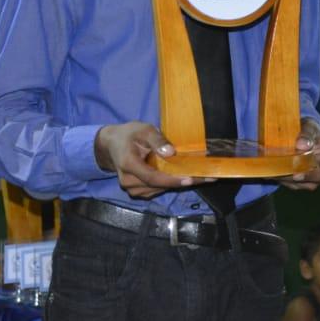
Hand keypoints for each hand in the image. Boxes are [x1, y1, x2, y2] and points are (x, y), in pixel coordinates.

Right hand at [93, 121, 211, 198]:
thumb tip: (171, 152)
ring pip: (160, 189)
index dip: (172, 180)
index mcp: (128, 164)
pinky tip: (187, 176)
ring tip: (203, 177)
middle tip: (208, 177)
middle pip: (159, 185)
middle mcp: (129, 181)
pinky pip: (158, 189)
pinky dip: (172, 183)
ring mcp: (133, 189)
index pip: (152, 177)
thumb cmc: (129, 134)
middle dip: (183, 181)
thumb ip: (157, 140)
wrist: (112, 145)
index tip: (191, 179)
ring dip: (180, 183)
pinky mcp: (139, 191)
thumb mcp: (143, 130)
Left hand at [278, 119, 319, 190]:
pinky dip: (280, 178)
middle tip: (282, 175)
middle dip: (295, 180)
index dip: (312, 175)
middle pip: (313, 183)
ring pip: (299, 185)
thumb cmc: (310, 131)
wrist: (301, 133)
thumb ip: (306, 134)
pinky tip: (271, 171)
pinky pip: (289, 184)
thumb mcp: (310, 127)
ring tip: (273, 171)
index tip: (297, 174)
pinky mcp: (298, 182)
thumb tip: (302, 144)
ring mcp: (310, 179)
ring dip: (285, 179)